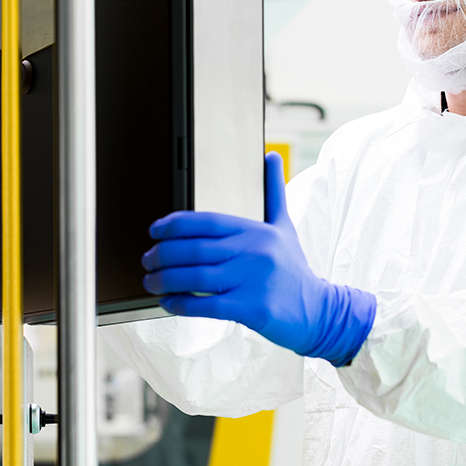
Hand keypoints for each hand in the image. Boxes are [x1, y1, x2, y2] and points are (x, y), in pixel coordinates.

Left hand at [141, 152, 375, 365]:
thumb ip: (274, 192)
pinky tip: (168, 303)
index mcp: (257, 230)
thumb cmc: (294, 270)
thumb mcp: (285, 226)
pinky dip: (181, 304)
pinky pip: (206, 305)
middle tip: (146, 260)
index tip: (154, 231)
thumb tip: (272, 155)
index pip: (206, 220)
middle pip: (194, 249)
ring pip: (195, 277)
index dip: (173, 224)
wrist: (320, 310)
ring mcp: (253, 280)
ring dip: (164, 280)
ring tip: (150, 282)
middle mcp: (254, 251)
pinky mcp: (252, 308)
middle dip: (162, 255)